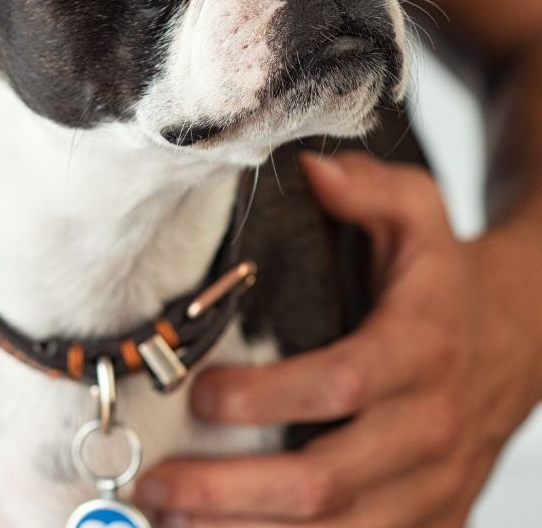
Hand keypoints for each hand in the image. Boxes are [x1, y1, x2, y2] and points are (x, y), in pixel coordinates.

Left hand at [135, 151, 541, 526]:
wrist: (520, 334)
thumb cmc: (444, 272)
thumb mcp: (417, 210)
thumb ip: (366, 187)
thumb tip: (310, 171)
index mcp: (419, 347)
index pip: (339, 384)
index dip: (267, 397)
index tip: (199, 394)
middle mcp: (429, 426)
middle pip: (327, 480)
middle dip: (234, 491)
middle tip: (158, 485)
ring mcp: (432, 483)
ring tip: (172, 525)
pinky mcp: (431, 517)